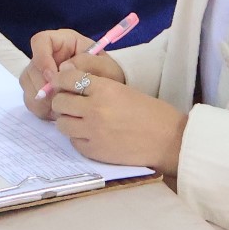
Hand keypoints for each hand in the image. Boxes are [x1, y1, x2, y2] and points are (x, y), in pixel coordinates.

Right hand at [19, 29, 127, 119]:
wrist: (110, 96)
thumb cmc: (109, 75)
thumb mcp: (107, 67)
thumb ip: (89, 63)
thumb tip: (64, 67)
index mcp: (62, 42)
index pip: (40, 41)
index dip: (41, 57)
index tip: (53, 75)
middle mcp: (48, 56)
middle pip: (31, 67)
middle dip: (43, 85)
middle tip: (60, 98)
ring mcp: (40, 74)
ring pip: (27, 85)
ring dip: (42, 99)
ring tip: (63, 107)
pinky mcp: (39, 92)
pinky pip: (30, 100)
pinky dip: (42, 109)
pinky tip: (58, 113)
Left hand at [48, 68, 186, 174]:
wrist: (169, 141)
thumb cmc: (150, 112)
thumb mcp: (123, 89)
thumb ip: (95, 85)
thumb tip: (67, 77)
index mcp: (105, 89)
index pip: (67, 78)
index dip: (62, 80)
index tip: (64, 83)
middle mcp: (94, 109)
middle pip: (59, 102)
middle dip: (63, 101)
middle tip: (71, 103)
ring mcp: (92, 133)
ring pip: (61, 123)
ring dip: (67, 120)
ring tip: (80, 120)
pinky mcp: (94, 152)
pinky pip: (73, 142)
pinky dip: (77, 137)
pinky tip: (90, 135)